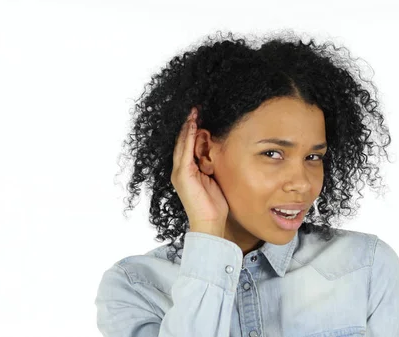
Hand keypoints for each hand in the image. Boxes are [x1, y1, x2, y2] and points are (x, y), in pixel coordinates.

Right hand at [170, 107, 228, 237]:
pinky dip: (188, 137)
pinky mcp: (183, 175)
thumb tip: (219, 154)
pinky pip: (185, 151)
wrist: (210, 222)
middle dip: (188, 124)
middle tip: (195, 109)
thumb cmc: (214, 205)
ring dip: (188, 127)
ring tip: (193, 112)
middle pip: (182, 141)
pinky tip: (193, 125)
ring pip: (182, 143)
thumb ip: (212, 166)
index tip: (199, 116)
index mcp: (187, 171)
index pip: (188, 145)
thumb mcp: (215, 180)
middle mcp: (180, 170)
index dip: (192, 130)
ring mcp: (180, 172)